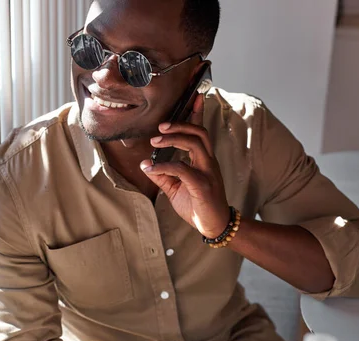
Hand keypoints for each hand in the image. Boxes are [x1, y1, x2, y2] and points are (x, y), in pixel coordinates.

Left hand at [140, 94, 229, 238]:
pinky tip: (151, 168)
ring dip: (174, 139)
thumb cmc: (197, 206)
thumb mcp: (175, 188)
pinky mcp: (203, 186)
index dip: (198, 113)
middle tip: (160, 127)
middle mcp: (209, 162)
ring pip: (196, 144)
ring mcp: (208, 172)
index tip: (194, 96)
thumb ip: (162, 175)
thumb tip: (144, 163)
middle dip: (180, 124)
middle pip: (199, 132)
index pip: (200, 132)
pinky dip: (164, 166)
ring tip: (155, 141)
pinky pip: (183, 169)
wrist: (213, 226)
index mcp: (204, 160)